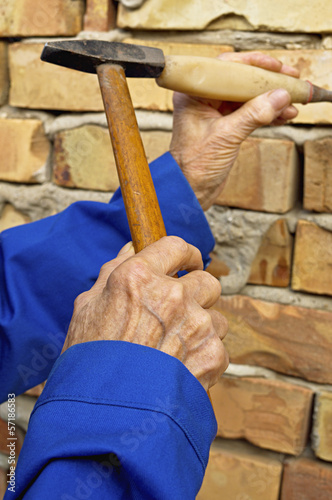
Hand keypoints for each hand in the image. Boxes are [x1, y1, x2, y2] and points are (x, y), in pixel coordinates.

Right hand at [62, 237, 228, 390]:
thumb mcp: (88, 307)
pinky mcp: (212, 354)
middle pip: (207, 280)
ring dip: (203, 328)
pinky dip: (205, 356)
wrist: (105, 416)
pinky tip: (180, 369)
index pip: (177, 246)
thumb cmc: (90, 360)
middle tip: (181, 312)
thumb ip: (113, 271)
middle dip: (198, 293)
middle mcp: (172, 295)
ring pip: (217, 316)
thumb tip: (130, 248)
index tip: (187, 263)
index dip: (185, 255)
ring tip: (175, 350)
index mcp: (139, 277)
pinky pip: (219, 346)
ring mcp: (196, 324)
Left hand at [170, 51, 299, 209]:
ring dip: (271, 100)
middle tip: (291, 80)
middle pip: (241, 81)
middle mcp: (203, 99)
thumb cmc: (194, 166)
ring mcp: (214, 113)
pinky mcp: (224, 127)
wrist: (188, 191)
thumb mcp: (226, 137)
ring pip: (247, 98)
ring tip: (292, 104)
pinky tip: (283, 116)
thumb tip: (280, 96)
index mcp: (194, 94)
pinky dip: (266, 114)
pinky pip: (249, 114)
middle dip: (267, 82)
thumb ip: (254, 115)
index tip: (276, 68)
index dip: (254, 65)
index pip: (227, 68)